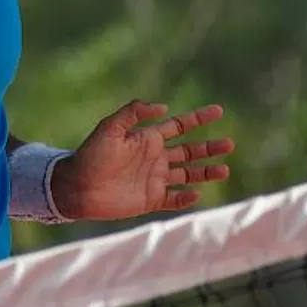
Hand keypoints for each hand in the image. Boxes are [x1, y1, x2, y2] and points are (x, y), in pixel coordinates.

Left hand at [52, 100, 232, 221]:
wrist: (76, 187)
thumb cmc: (90, 155)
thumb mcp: (109, 127)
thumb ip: (133, 113)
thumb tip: (163, 107)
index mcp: (147, 138)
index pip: (180, 126)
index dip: (199, 118)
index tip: (218, 111)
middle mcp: (155, 158)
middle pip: (190, 151)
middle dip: (209, 148)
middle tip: (229, 144)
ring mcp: (154, 179)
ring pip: (188, 175)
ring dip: (206, 172)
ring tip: (225, 170)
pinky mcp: (150, 199)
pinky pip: (174, 199)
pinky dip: (186, 198)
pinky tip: (197, 194)